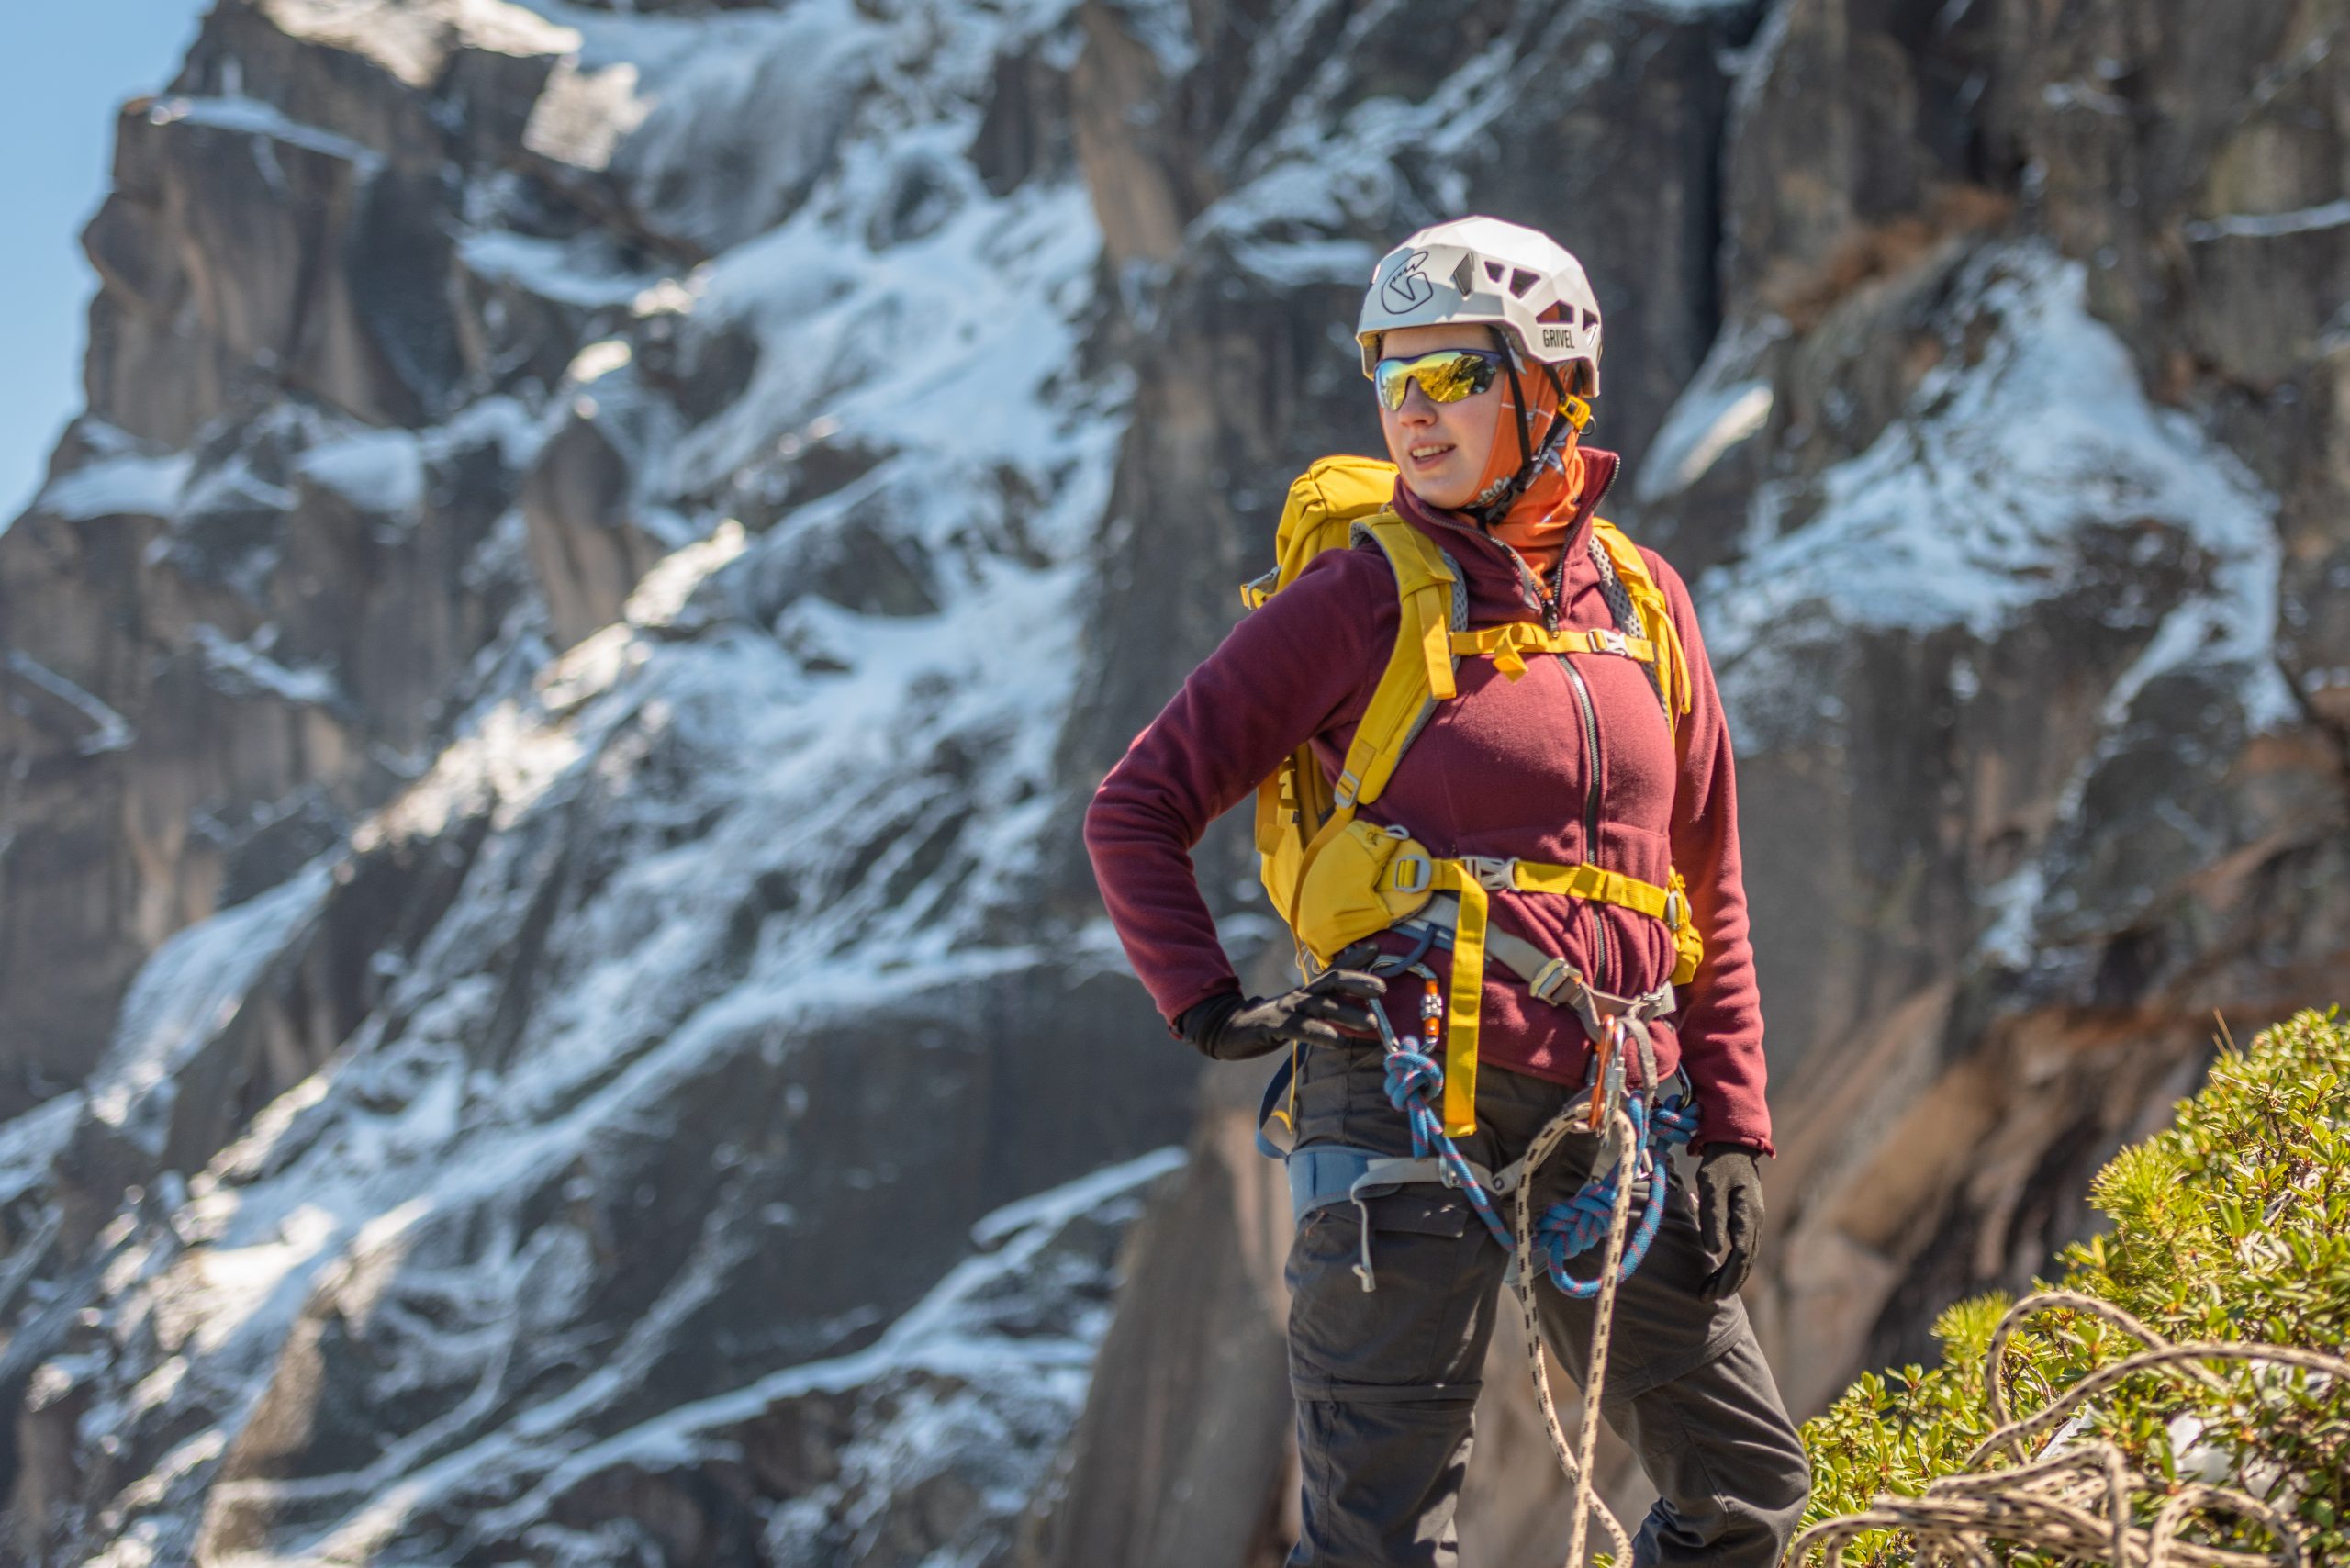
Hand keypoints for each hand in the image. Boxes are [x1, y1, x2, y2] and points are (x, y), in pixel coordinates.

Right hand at [1176, 970, 1387, 1061]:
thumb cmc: (1273, 1021)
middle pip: (1333, 982)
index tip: (1377, 949)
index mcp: (1308, 991)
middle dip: (1358, 982)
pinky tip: (1338, 1041)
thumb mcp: (1301, 1010)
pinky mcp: (1274, 1027)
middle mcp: (1300, 995)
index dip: (1355, 959)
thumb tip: (1353, 1007)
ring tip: (1370, 1023)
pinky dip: (1320, 1034)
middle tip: (1383, 989)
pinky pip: (1301, 1030)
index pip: (1334, 970)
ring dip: (1347, 1013)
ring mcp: (1287, 1009)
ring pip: (1320, 1007)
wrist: (1228, 1029)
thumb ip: (1325, 1004)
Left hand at [1695, 1148, 1764, 1298]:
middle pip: (1746, 1262)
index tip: (1712, 1293)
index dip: (1727, 1277)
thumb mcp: (1711, 1187)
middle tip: (1706, 1299)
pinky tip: (1719, 1274)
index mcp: (1749, 1215)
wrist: (1735, 1144)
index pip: (1741, 1255)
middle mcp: (1756, 1222)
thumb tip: (1713, 1251)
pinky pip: (1743, 1249)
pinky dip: (1732, 1266)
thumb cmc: (1719, 1164)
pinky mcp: (1747, 1221)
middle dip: (1727, 1284)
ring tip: (1709, 1292)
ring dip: (1730, 1277)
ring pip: (1746, 1258)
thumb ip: (1712, 1217)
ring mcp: (1754, 1222)